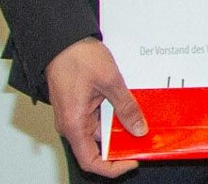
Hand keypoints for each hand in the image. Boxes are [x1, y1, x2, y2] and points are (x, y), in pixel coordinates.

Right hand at [45, 38, 145, 177]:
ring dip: (119, 127)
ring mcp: (74, 114)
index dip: (111, 167)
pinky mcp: (79, 105)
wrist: (62, 39)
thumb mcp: (110, 82)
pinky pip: (97, 117)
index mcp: (74, 124)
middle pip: (97, 146)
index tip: (132, 160)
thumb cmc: (77, 58)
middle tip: (145, 136)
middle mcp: (71, 123)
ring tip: (142, 119)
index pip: (90, 161)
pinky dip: (114, 115)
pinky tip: (130, 106)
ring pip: (100, 131)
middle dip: (121, 144)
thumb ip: (126, 107)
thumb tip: (138, 129)